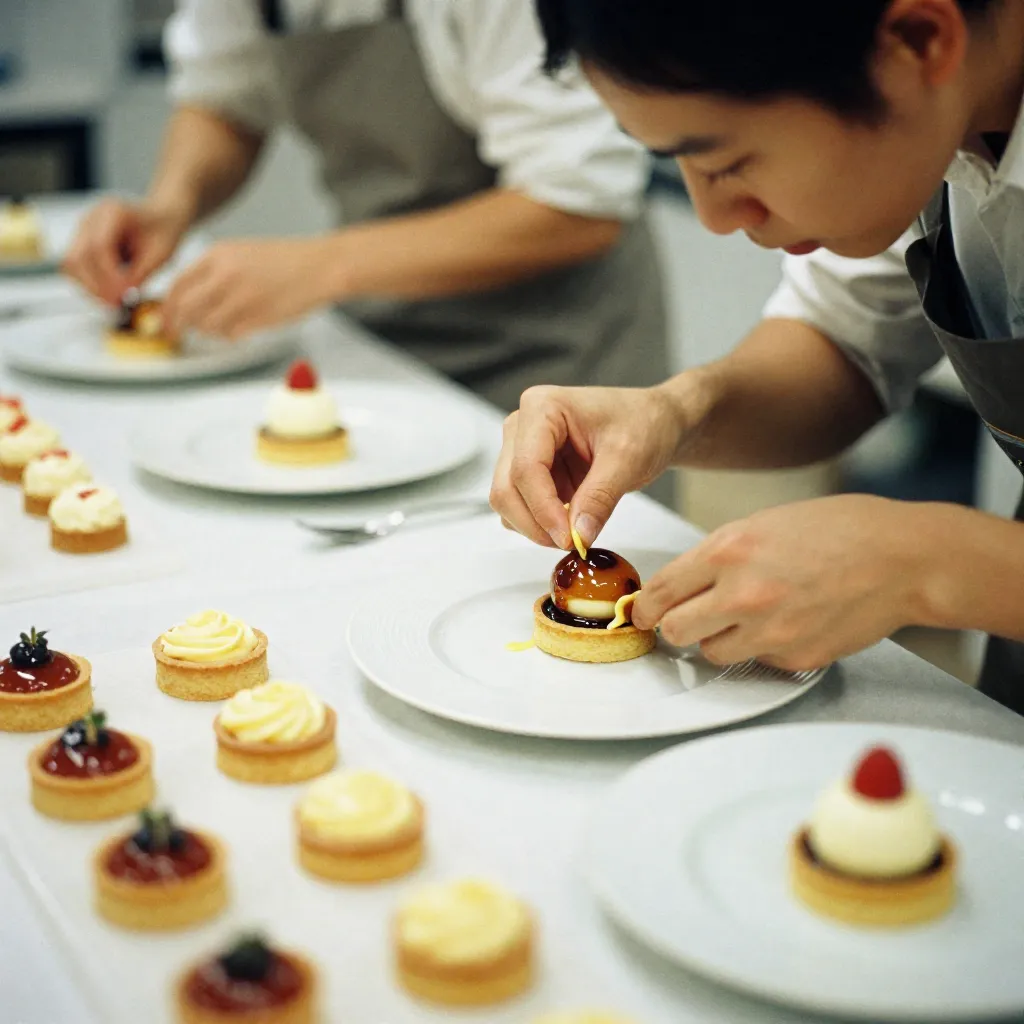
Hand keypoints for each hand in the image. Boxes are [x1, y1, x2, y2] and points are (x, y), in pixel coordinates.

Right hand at [63, 199, 187, 305]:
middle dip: (96, 284)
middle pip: (79, 255)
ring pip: (71, 263)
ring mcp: (82, 229)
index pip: (100, 245)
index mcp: (113, 212)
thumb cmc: (163, 233)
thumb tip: (122, 295)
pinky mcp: (80, 241)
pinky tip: (107, 293)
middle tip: (116, 304)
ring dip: (90, 286)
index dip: (109, 274)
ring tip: (113, 301)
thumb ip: (141, 272)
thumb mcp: (160, 254)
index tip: (123, 294)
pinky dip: (88, 283)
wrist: (160, 218)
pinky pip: (74, 267)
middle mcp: (91, 218)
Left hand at [164, 237, 344, 339]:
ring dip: (210, 331)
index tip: (166, 319)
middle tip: (177, 335)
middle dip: (179, 325)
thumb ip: (214, 272)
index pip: (178, 286)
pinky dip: (231, 335)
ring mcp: (241, 298)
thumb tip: (190, 297)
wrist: (320, 267)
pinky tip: (244, 327)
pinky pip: (231, 334)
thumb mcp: (242, 253)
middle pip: (186, 309)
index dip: (168, 308)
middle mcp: (225, 276)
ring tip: (225, 325)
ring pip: (207, 325)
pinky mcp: (258, 318)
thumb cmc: (286, 261)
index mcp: (218, 256)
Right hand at [489, 383, 689, 548]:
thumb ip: (600, 498)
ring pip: (507, 501)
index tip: (569, 539)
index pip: (526, 468)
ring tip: (576, 529)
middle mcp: (521, 426)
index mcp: (541, 407)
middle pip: (506, 488)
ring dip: (535, 525)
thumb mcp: (628, 459)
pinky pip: (520, 506)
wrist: (653, 423)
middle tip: (571, 542)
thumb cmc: (642, 424)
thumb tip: (578, 535)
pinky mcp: (529, 471)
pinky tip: (571, 520)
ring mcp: (521, 449)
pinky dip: (540, 522)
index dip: (543, 510)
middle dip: (535, 523)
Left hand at [632, 495, 931, 669]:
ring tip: (745, 617)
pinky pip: (757, 661)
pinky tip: (786, 622)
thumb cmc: (838, 531)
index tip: (642, 612)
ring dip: (718, 639)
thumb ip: (717, 555)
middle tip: (685, 619)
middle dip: (675, 625)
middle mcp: (742, 594)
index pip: (660, 591)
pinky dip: (762, 648)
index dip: (646, 606)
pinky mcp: (795, 658)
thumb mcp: (761, 524)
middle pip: (675, 630)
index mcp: (728, 551)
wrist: (899, 558)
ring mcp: (769, 631)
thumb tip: (683, 583)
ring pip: (711, 652)